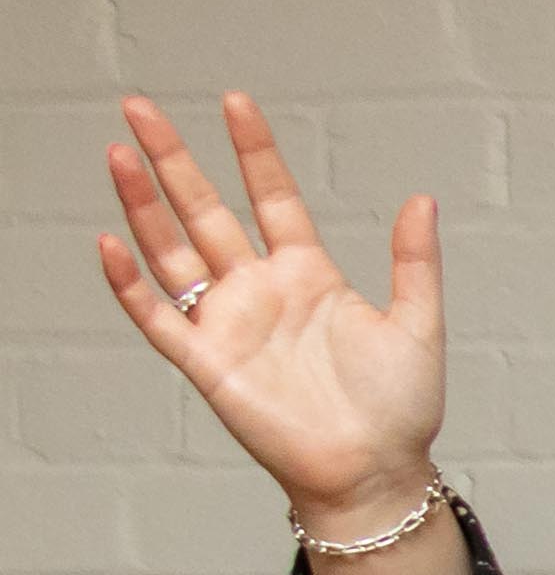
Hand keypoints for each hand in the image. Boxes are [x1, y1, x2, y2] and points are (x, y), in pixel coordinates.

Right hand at [97, 90, 442, 517]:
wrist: (374, 473)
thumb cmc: (398, 410)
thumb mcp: (417, 326)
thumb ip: (414, 263)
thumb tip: (422, 199)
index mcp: (309, 275)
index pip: (272, 197)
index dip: (254, 151)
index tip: (235, 102)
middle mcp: (260, 290)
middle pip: (205, 211)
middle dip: (173, 160)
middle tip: (140, 107)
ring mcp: (229, 322)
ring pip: (172, 251)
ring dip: (142, 205)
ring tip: (119, 154)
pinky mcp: (207, 361)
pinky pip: (157, 316)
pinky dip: (131, 282)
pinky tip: (112, 242)